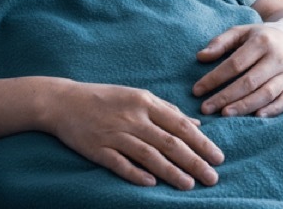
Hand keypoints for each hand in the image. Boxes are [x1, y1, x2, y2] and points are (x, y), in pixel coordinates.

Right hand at [43, 80, 223, 189]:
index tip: (218, 157)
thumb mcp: (138, 97)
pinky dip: (136, 174)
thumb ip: (167, 110)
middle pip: (170, 143)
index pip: (180, 125)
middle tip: (212, 177)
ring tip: (189, 185)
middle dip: (194, 161)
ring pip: (149, 156)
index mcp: (145, 102)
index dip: (201, 142)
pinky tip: (152, 183)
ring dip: (171, 172)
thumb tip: (197, 123)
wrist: (64, 102)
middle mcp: (133, 118)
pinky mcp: (98, 149)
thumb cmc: (106, 98)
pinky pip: (120, 164)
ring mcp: (115, 135)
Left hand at [192, 22, 282, 117]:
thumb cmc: (262, 37)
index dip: (215, 78)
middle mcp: (277, 57)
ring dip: (245, 106)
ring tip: (225, 114)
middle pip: (249, 82)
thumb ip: (221, 42)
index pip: (235, 64)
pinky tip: (255, 117)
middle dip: (226, 97)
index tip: (196, 91)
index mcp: (262, 41)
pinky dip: (271, 111)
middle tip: (206, 108)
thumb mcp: (242, 32)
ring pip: (266, 94)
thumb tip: (200, 57)